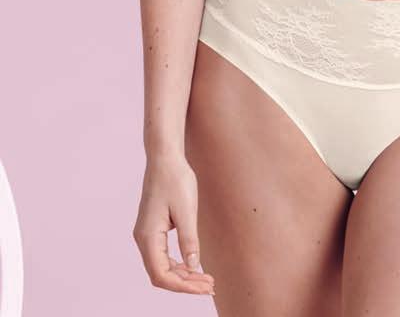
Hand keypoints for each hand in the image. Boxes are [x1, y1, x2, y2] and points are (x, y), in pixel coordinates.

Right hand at [132, 151, 214, 296]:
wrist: (166, 158)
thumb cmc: (175, 179)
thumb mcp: (187, 210)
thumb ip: (189, 240)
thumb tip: (193, 266)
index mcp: (148, 236)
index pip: (161, 274)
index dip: (183, 286)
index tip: (204, 287)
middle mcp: (143, 239)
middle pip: (161, 274)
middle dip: (185, 284)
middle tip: (210, 286)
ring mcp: (147, 234)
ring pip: (162, 266)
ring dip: (183, 275)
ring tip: (206, 279)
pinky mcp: (153, 229)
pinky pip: (163, 255)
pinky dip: (178, 263)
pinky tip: (194, 265)